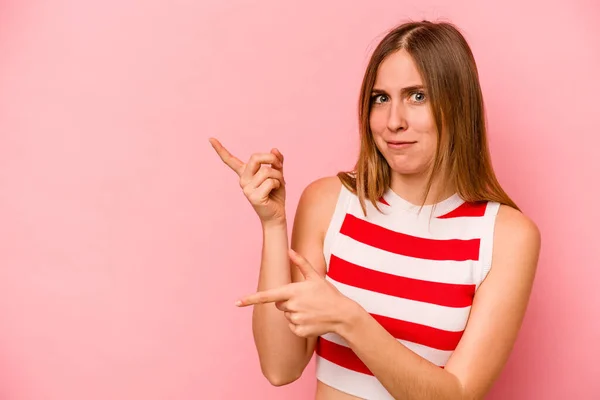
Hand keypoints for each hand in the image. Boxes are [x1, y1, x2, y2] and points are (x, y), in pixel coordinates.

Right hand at [209, 137, 285, 224]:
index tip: (210, 139)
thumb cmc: (276, 194)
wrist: (276, 214)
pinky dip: (278, 184)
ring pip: (267, 171)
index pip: (231, 160)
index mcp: (245, 173)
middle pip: (255, 157)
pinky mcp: (254, 196)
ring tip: (278, 184)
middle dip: (271, 159)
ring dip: (278, 176)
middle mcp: (243, 180)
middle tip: (279, 165)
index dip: (221, 149)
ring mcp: (246, 188)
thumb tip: (274, 149)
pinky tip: (275, 191)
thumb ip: (276, 162)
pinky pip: (270, 182)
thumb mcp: (277, 174)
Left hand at [236, 249, 356, 337]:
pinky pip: (292, 327)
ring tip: (310, 309)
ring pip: (286, 316)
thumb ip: (301, 263)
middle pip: (278, 304)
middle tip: (304, 300)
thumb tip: (289, 250)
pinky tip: (311, 319)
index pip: (267, 295)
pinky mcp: (300, 331)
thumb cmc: (328, 293)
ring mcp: (296, 319)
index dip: (250, 299)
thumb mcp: (315, 276)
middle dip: (287, 302)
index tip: (237, 302)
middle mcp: (292, 306)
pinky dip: (299, 324)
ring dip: (294, 313)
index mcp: (293, 291)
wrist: (342, 314)